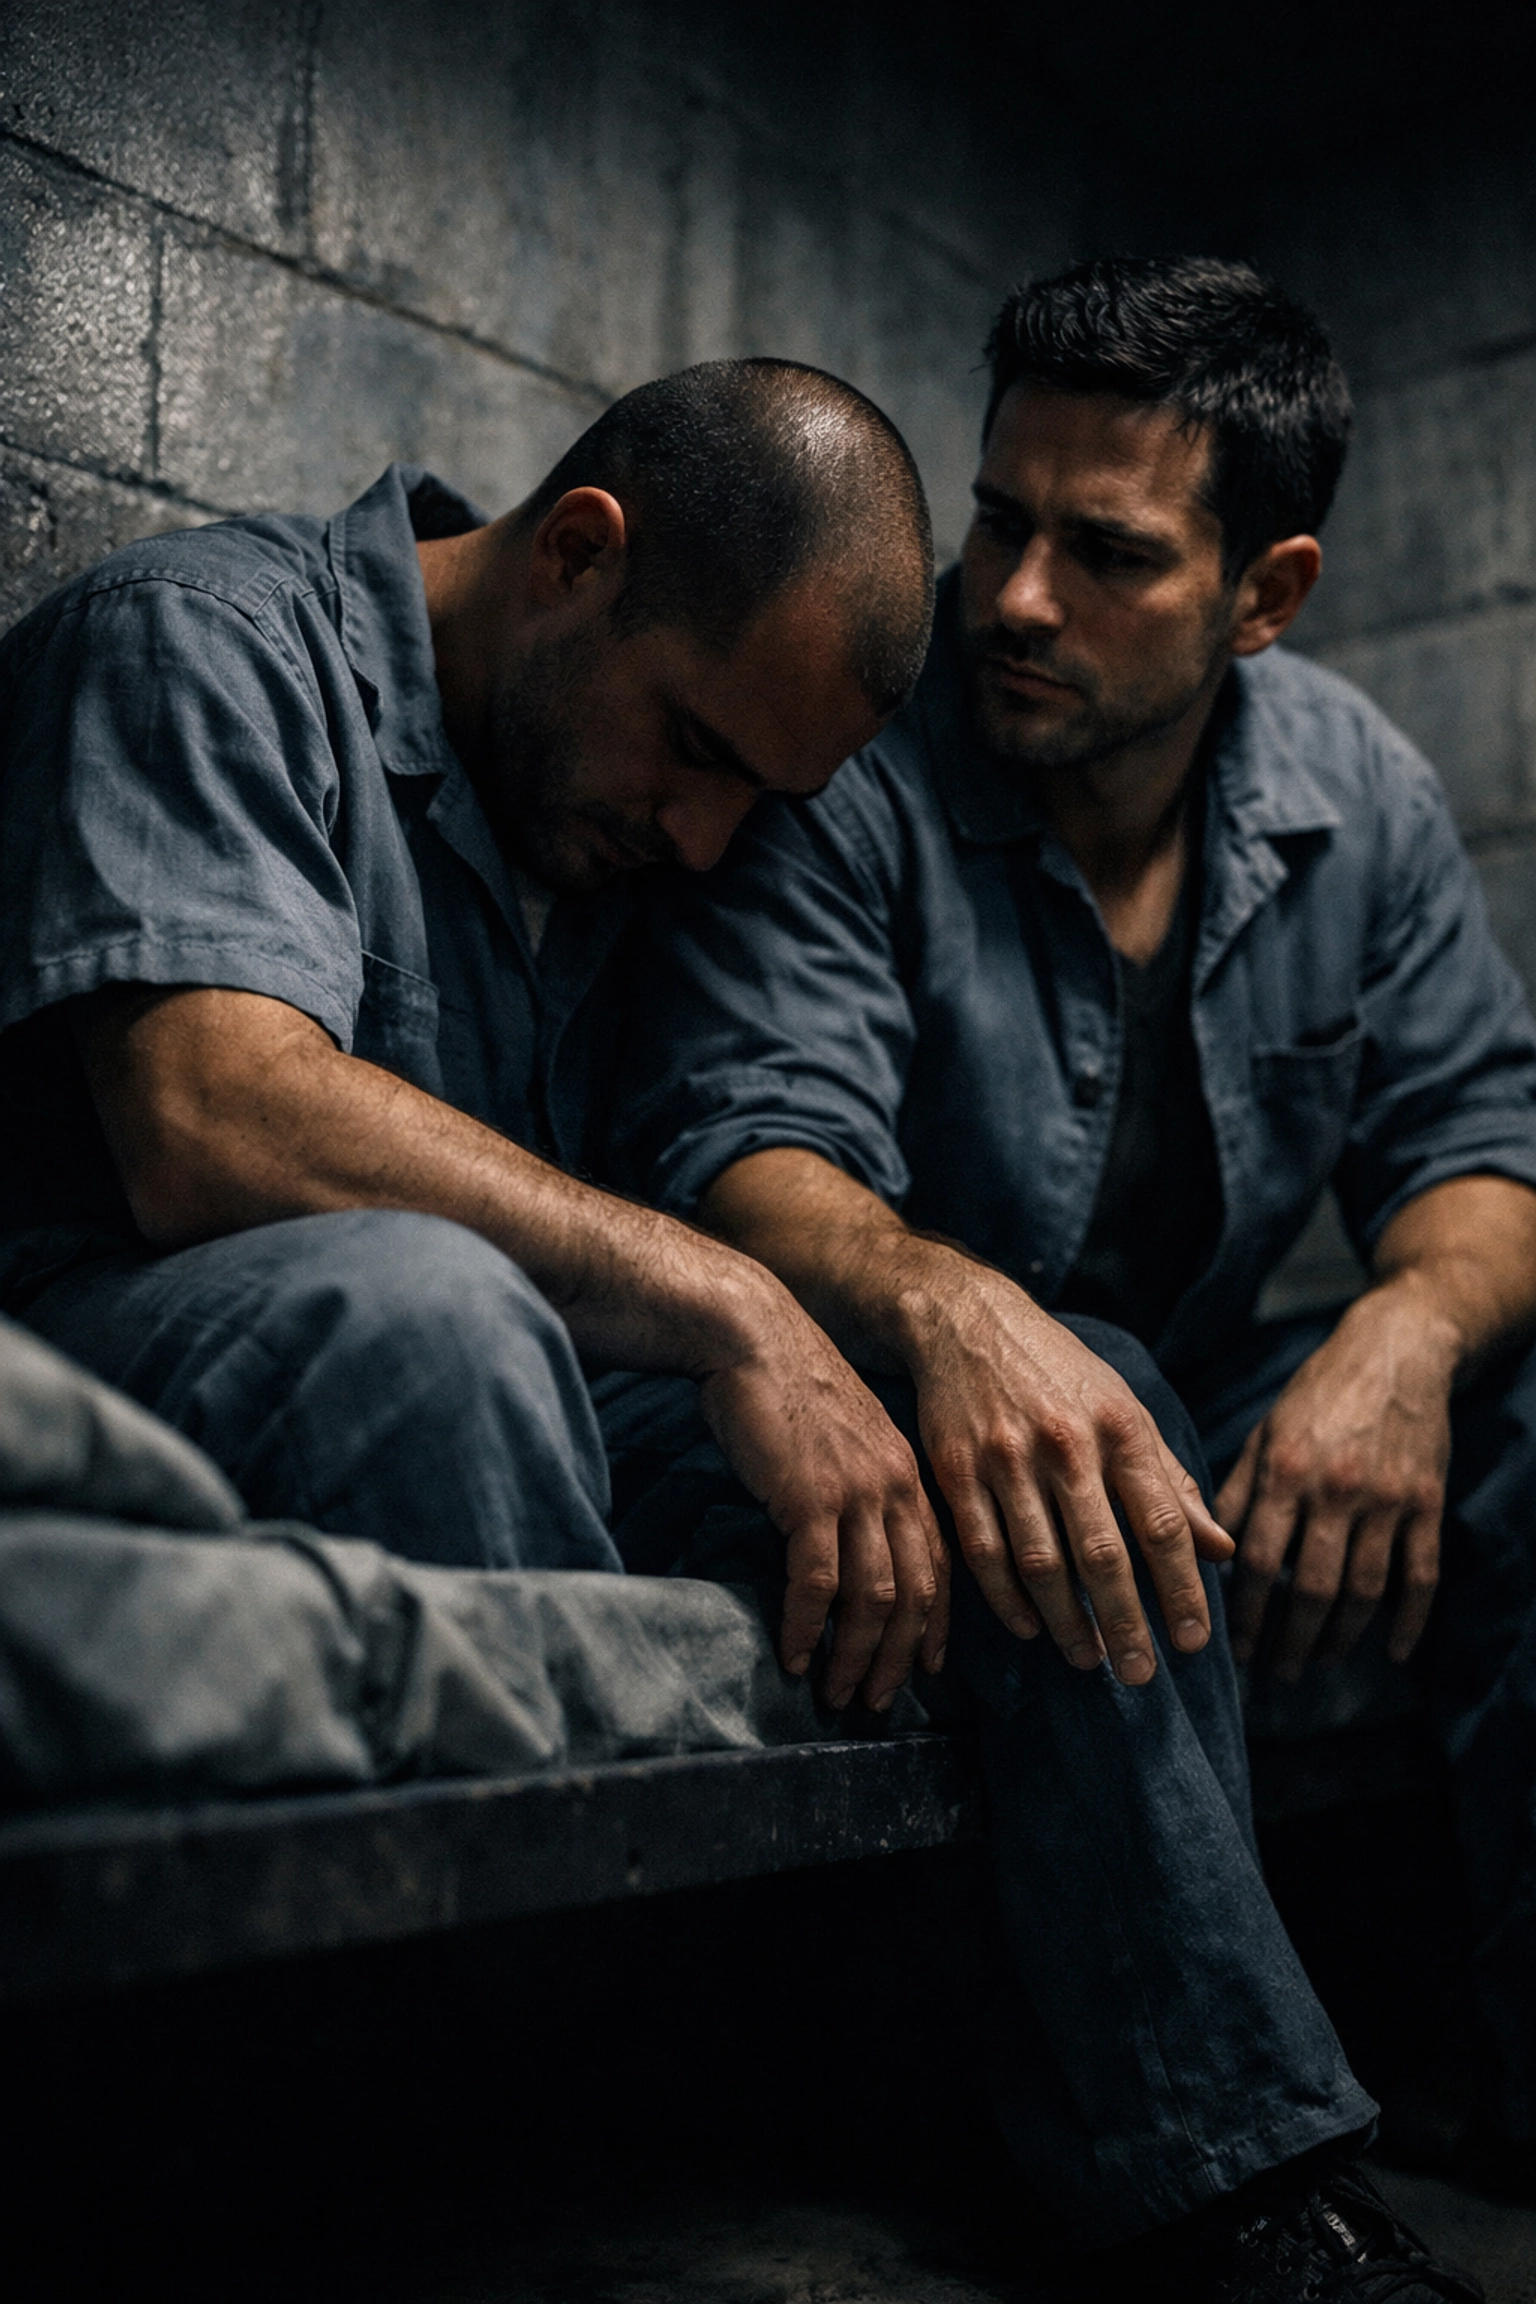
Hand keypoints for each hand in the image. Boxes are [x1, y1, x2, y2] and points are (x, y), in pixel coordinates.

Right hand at [699, 1292, 949, 1711]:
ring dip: (856, 1655)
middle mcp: (896, 1489)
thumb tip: (853, 1549)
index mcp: (910, 1476)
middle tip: (876, 1701)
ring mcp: (857, 1494)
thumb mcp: (847, 1439)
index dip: (935, 1625)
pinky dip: (806, 1627)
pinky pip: (817, 1584)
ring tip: (837, 1691)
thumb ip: (862, 1489)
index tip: (927, 1668)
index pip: (941, 1567)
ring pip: (874, 1599)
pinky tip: (792, 1654)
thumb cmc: (790, 1386)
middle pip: (915, 1595)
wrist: (753, 1336)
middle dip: (900, 1658)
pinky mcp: (810, 1499)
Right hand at [905, 1262, 1231, 1683]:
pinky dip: (1007, 1600)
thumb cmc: (1058, 1372)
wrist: (967, 1320)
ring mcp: (1007, 1458)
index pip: (1163, 1525)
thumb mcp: (1124, 1408)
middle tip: (1140, 1675)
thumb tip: (1221, 1549)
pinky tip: (1030, 1627)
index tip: (1192, 1643)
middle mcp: (1066, 1443)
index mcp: (1120, 1427)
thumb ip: (1170, 1480)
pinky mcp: (956, 1470)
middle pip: (1103, 1555)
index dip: (1180, 1591)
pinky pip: (984, 1552)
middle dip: (1126, 1624)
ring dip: (1067, 1622)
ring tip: (1088, 1659)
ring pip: (1041, 1562)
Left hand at [1217, 1283, 1455, 1680]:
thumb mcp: (1266, 1431)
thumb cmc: (1318, 1392)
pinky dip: (1409, 1620)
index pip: (1261, 1561)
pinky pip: (1421, 1575)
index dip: (1247, 1613)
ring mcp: (1388, 1501)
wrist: (1397, 1352)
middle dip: (1291, 1639)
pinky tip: (1392, 1651)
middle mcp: (1337, 1491)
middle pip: (1313, 1588)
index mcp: (1288, 1472)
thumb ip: (1238, 1490)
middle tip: (1277, 1672)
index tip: (1235, 1647)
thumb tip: (1209, 1550)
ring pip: (1365, 1590)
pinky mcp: (1427, 1504)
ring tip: (1318, 1662)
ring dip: (1340, 1638)